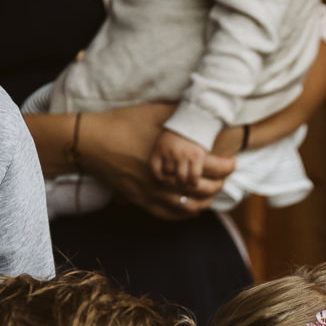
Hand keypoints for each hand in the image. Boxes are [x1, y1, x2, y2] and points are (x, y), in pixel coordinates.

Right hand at [75, 105, 236, 219]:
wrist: (93, 142)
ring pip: (190, 207)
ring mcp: (154, 194)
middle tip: (223, 176)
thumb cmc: (125, 123)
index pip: (214, 168)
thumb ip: (182, 115)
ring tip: (210, 192)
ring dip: (205, 201)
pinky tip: (191, 207)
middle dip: (220, 183)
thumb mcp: (157, 113)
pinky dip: (185, 213)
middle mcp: (168, 181)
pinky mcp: (143, 202)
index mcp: (175, 158)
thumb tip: (203, 110)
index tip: (232, 162)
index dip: (228, 166)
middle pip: (205, 189)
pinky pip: (170, 215)